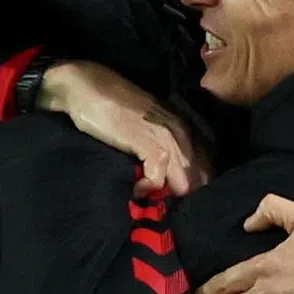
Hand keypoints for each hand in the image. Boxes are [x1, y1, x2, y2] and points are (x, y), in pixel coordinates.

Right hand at [39, 60, 210, 195]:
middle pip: (199, 178)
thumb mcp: (147, 127)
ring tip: (150, 199)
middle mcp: (182, 133)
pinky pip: (157, 179)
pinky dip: (147, 188)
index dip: (195, 185)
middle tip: (164, 204)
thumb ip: (160, 148)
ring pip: (182, 182)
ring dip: (166, 195)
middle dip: (183, 195)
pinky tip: (137, 189)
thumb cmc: (114, 108)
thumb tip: (166, 178)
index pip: (206, 165)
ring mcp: (167, 138)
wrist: (87, 88)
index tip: (180, 199)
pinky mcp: (148, 144)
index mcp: (184, 128)